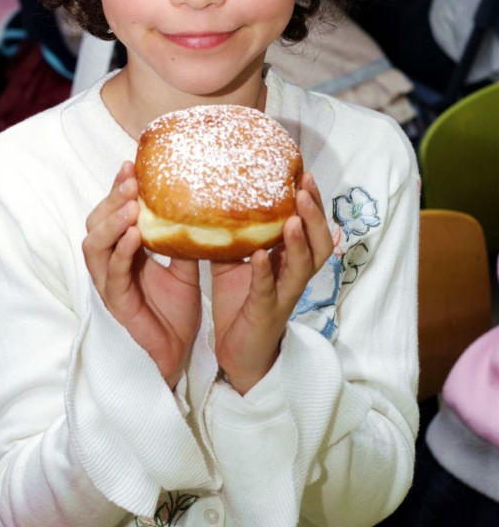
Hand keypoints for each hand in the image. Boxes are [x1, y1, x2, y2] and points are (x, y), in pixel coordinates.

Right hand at [83, 162, 201, 388]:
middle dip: (110, 198)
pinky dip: (121, 252)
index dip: (118, 188)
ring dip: (111, 222)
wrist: (178, 352)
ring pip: (94, 246)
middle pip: (96, 222)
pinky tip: (134, 235)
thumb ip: (182, 238)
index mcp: (124, 250)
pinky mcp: (116, 302)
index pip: (114, 212)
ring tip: (130, 204)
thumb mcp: (184, 266)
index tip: (132, 164)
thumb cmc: (175, 309)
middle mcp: (110, 263)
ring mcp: (109, 283)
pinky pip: (113, 273)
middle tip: (130, 178)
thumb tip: (199, 205)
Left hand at [211, 172, 332, 394]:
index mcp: (288, 259)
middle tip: (304, 186)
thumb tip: (208, 200)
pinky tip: (260, 255)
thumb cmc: (239, 302)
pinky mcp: (266, 312)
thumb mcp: (232, 262)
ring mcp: (283, 294)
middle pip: (319, 241)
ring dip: (299, 239)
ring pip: (304, 265)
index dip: (311, 201)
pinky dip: (265, 271)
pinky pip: (269, 289)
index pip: (308, 226)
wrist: (238, 353)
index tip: (303, 172)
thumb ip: (230, 235)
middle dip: (315, 213)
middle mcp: (293, 275)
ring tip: (292, 217)